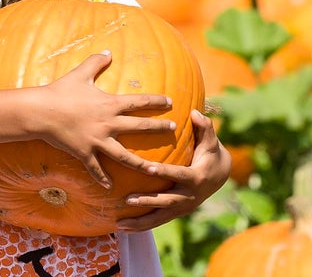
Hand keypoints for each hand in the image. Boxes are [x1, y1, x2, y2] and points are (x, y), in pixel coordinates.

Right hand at [37, 51, 175, 188]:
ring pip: (125, 156)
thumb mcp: (79, 73)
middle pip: (139, 127)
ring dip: (141, 164)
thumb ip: (96, 62)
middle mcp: (108, 123)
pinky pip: (96, 168)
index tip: (170, 103)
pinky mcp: (84, 152)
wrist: (41, 111)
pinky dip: (103, 178)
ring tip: (156, 170)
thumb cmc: (60, 91)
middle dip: (158, 128)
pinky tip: (110, 187)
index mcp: (109, 104)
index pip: (139, 102)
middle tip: (173, 130)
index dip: (156, 102)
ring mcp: (97, 140)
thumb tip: (108, 51)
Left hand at [115, 109, 232, 231]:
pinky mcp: (175, 212)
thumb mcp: (210, 141)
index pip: (178, 175)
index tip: (148, 168)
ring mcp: (182, 207)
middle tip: (128, 199)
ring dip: (140, 222)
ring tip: (120, 224)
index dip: (165, 172)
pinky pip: (157, 220)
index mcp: (196, 178)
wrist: (220, 175)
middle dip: (148, 201)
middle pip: (167, 202)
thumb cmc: (210, 152)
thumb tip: (196, 113)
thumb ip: (204, 128)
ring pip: (160, 217)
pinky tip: (122, 227)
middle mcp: (189, 196)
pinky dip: (141, 226)